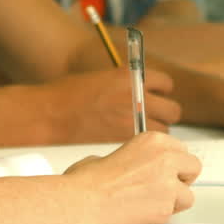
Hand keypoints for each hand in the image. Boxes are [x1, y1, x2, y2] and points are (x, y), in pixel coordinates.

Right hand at [46, 69, 181, 141]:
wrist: (50, 114)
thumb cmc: (70, 94)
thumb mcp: (104, 78)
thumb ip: (129, 83)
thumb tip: (146, 91)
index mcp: (130, 77)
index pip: (166, 83)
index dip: (162, 89)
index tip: (157, 93)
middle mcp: (135, 98)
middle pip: (173, 110)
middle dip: (166, 113)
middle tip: (155, 115)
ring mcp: (131, 121)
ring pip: (164, 132)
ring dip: (157, 131)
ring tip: (140, 131)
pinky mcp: (124, 141)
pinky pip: (145, 145)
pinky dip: (142, 146)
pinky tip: (129, 143)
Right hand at [64, 132, 200, 223]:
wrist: (83, 202)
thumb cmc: (88, 181)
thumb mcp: (112, 154)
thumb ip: (135, 158)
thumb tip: (140, 167)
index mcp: (153, 141)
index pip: (181, 150)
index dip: (173, 162)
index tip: (167, 169)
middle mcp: (165, 158)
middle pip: (193, 167)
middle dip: (181, 178)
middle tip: (165, 187)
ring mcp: (168, 184)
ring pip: (188, 195)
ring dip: (173, 201)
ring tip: (149, 203)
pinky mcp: (165, 208)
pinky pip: (172, 215)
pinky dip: (160, 217)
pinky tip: (141, 213)